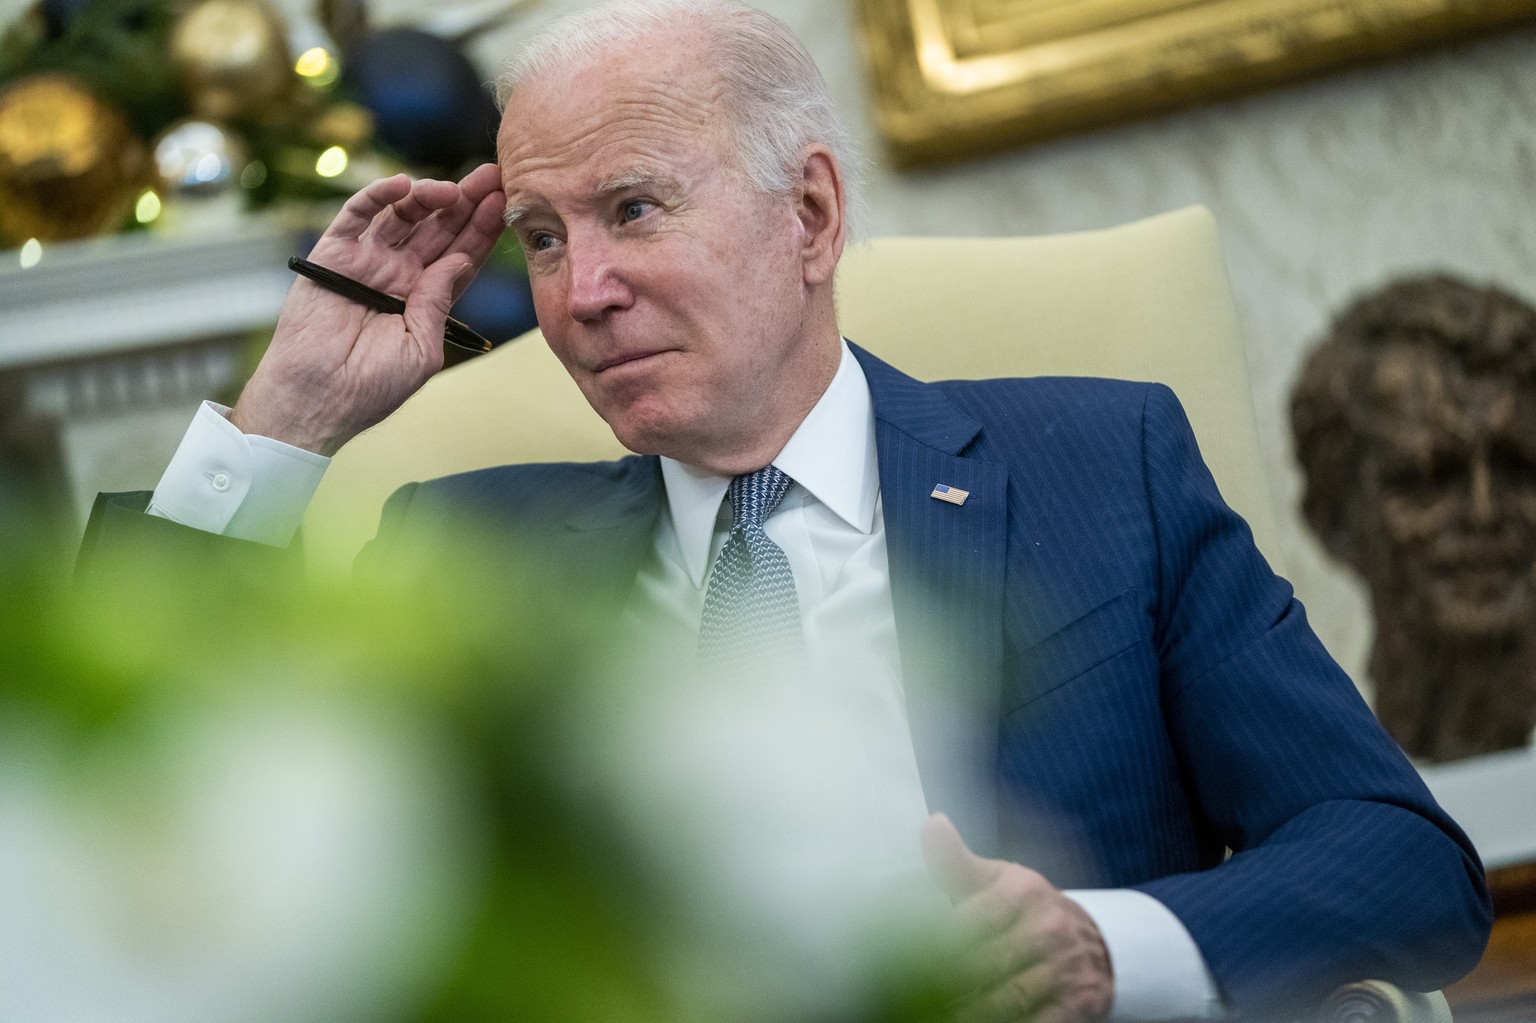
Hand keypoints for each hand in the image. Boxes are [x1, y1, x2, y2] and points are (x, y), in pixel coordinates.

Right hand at [231, 163, 506, 454]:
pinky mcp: (333, 254)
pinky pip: (356, 216)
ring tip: (452, 190)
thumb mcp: (421, 348)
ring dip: (428, 196)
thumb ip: (439, 301)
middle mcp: (398, 275)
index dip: (482, 230)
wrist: (318, 398)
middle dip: (466, 202)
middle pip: (438, 229)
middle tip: (491, 176)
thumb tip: (459, 259)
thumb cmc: (371, 387)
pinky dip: (378, 197)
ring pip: (403, 216)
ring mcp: (367, 261)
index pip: (460, 256)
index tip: (505, 203)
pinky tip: (403, 186)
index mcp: (424, 299)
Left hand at [922, 814, 1113, 1022]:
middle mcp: (1050, 926)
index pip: (973, 920)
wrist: (1095, 940)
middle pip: (987, 964)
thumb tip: (932, 824)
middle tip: (916, 996)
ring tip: (942, 1017)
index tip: (905, 963)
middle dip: (950, 985)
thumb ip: (955, 862)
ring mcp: (1068, 966)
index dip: (938, 945)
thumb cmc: (1030, 909)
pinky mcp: (1081, 1001)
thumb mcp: (996, 880)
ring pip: (1011, 999)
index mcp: (1023, 891)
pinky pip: (1040, 1022)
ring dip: (974, 1014)